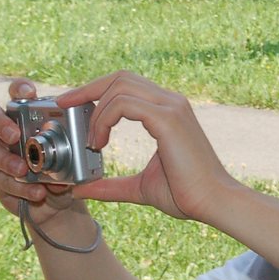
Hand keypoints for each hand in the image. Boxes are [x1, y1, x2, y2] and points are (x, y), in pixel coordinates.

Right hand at [0, 78, 80, 224]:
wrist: (59, 201)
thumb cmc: (65, 169)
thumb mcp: (74, 157)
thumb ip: (71, 152)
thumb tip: (66, 155)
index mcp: (27, 117)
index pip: (18, 94)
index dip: (20, 89)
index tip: (30, 93)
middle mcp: (8, 131)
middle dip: (1, 123)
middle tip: (15, 135)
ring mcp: (0, 154)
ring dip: (8, 161)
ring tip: (24, 171)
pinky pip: (1, 180)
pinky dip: (20, 187)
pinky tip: (37, 192)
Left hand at [58, 71, 238, 221]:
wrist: (213, 203)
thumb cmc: (185, 194)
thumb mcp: (139, 188)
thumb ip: (110, 186)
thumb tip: (81, 189)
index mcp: (166, 111)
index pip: (126, 84)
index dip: (95, 89)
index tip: (70, 105)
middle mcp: (170, 102)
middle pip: (120, 76)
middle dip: (87, 89)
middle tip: (65, 107)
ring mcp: (171, 107)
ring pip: (119, 86)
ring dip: (96, 112)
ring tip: (93, 141)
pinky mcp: (168, 119)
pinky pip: (124, 104)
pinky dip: (105, 119)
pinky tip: (101, 142)